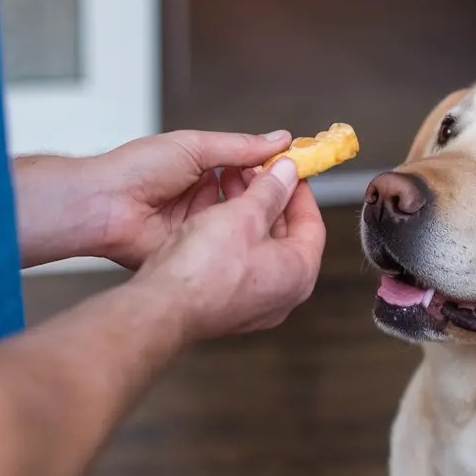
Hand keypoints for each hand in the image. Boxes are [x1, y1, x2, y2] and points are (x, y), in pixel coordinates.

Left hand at [86, 130, 295, 268]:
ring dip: (256, 214)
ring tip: (278, 207)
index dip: (271, 168)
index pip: (246, 168)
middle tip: (294, 189)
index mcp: (200, 168)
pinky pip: (223, 243)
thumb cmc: (135, 169)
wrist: (103, 206)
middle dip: (268, 193)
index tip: (298, 166)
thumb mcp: (196, 147)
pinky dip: (239, 236)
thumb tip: (279, 140)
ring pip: (238, 221)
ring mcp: (198, 225)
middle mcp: (202, 197)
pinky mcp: (192, 249)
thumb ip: (240, 147)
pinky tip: (257, 231)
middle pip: (246, 197)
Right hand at [138, 157, 325, 340]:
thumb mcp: (244, 214)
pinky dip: (233, 235)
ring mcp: (255, 303)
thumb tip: (287, 172)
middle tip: (257, 172)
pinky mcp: (228, 305)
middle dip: (270, 198)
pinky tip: (214, 212)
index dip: (299, 190)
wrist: (162, 306)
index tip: (288, 169)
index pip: (312, 223)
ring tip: (230, 183)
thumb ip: (271, 190)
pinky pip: (239, 263)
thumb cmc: (204, 269)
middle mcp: (282, 294)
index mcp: (298, 273)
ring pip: (260, 248)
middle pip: (286, 235)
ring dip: (248, 213)